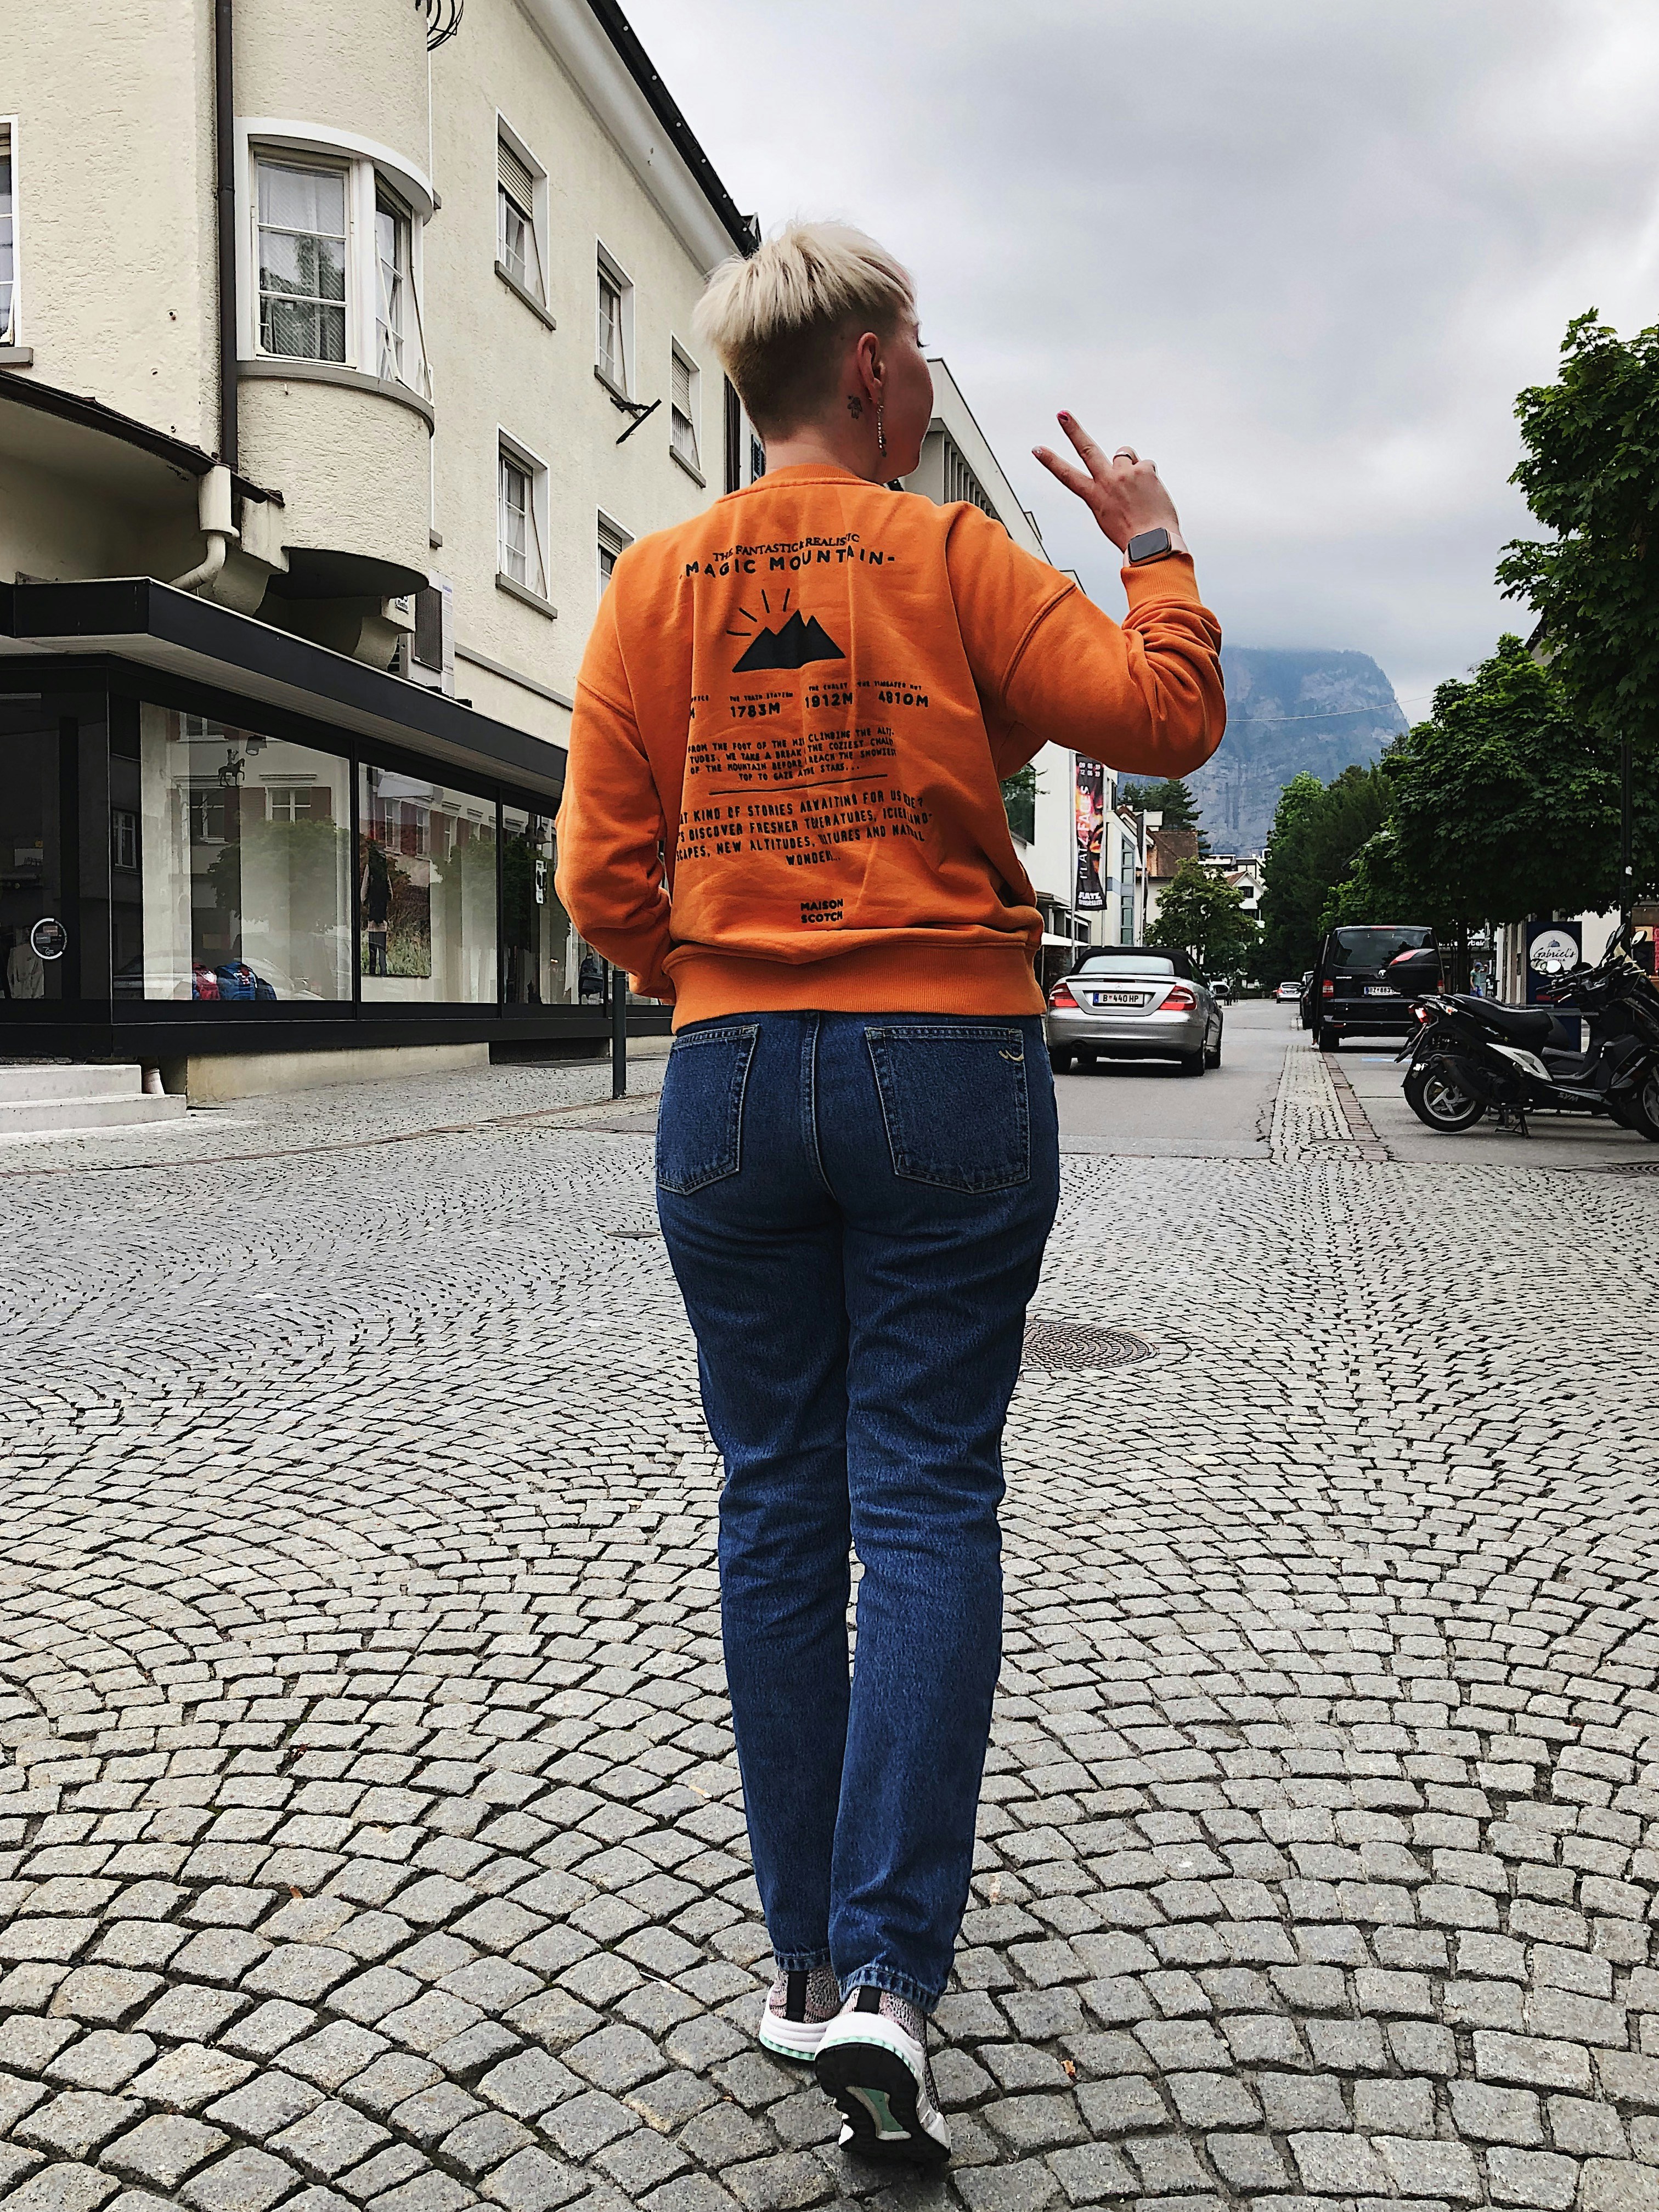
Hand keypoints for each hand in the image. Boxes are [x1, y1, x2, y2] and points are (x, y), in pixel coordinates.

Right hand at [1032, 412, 1186, 556]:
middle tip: (1062, 415)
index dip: (1050, 461)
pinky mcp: (1144, 469)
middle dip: (1072, 430)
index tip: (1038, 449)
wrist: (1153, 542)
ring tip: (1136, 486)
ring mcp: (1125, 473)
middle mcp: (1107, 481)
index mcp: (1095, 497)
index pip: (1066, 475)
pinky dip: (1149, 476)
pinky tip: (1151, 492)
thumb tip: (1121, 473)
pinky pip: (1146, 464)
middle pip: (1086, 449)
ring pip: (1124, 453)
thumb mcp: (1110, 518)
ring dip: (1130, 464)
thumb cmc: (1134, 536)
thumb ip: (1110, 492)